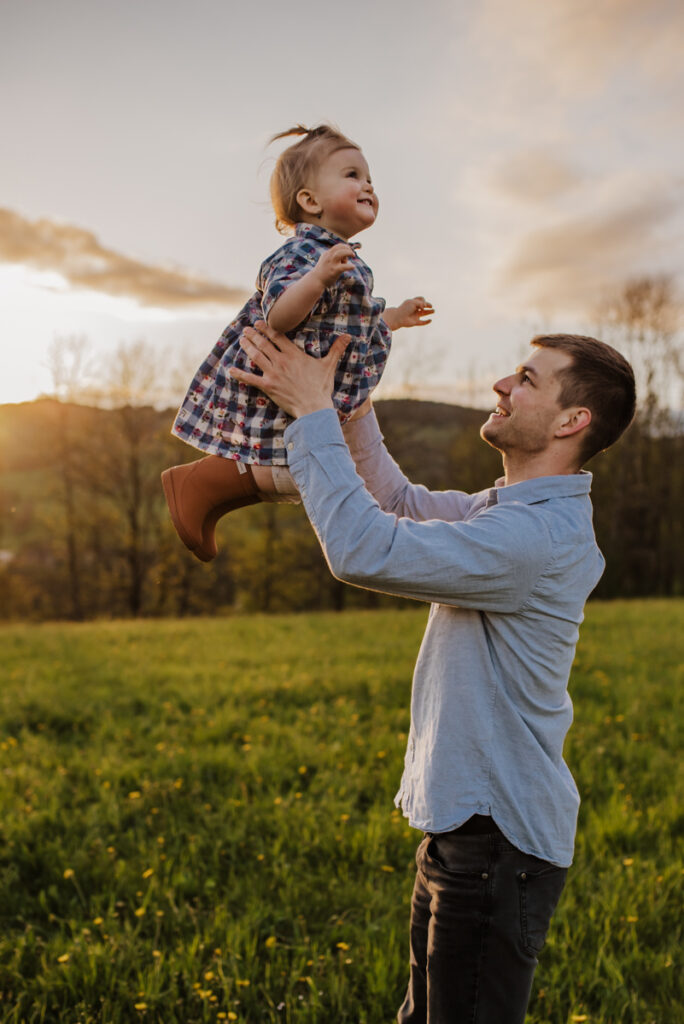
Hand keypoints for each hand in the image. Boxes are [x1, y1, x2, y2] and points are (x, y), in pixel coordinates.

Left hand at [229, 321, 351, 418]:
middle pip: (264, 344)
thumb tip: (348, 337)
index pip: (278, 337)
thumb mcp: (329, 366)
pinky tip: (230, 370)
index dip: (267, 328)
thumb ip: (336, 349)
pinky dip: (240, 374)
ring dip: (247, 347)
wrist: (314, 408)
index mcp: (294, 355)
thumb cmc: (321, 388)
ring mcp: (273, 374)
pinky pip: (251, 379)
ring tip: (241, 339)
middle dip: (254, 335)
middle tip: (246, 329)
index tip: (260, 322)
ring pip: (256, 356)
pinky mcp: (268, 387)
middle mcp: (281, 361)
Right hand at [313, 244, 356, 286]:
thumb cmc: (322, 272)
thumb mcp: (325, 261)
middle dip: (347, 248)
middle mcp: (329, 257)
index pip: (337, 246)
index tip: (349, 250)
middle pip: (339, 247)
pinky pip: (344, 267)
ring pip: (341, 253)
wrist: (315, 281)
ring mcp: (331, 263)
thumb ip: (332, 258)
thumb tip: (343, 258)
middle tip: (352, 254)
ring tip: (353, 256)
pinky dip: (350, 266)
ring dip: (348, 253)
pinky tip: (353, 267)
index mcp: (327, 254)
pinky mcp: (334, 270)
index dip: (344, 246)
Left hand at [392, 296, 434, 328]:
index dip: (423, 300)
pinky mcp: (415, 322)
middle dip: (428, 305)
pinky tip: (430, 320)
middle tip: (431, 306)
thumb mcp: (413, 303)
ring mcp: (415, 316)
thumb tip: (425, 307)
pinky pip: (422, 322)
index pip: (420, 299)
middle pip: (423, 306)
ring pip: (423, 313)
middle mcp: (414, 309)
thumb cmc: (405, 309)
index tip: (422, 303)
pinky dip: (426, 322)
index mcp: (413, 303)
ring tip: (434, 311)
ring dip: (429, 312)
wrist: (399, 318)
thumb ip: (421, 303)